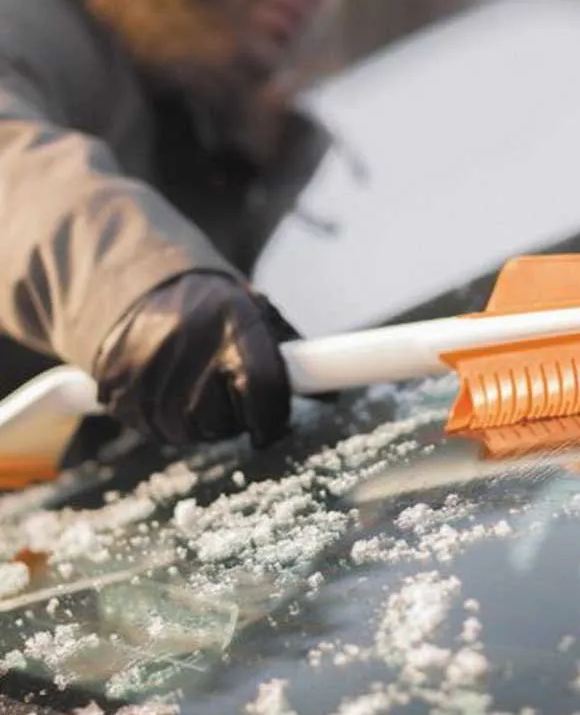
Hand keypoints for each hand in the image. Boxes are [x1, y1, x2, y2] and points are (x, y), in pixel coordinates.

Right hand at [92, 272, 296, 447]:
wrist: (140, 284)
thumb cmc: (214, 308)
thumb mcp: (256, 314)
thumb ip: (292, 355)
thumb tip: (328, 396)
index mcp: (233, 320)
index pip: (262, 385)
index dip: (272, 417)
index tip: (272, 426)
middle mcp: (189, 340)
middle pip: (220, 418)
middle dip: (233, 420)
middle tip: (230, 400)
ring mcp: (147, 362)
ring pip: (184, 430)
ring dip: (198, 424)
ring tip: (197, 391)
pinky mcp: (116, 381)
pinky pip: (148, 426)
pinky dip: (162, 421)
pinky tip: (166, 392)